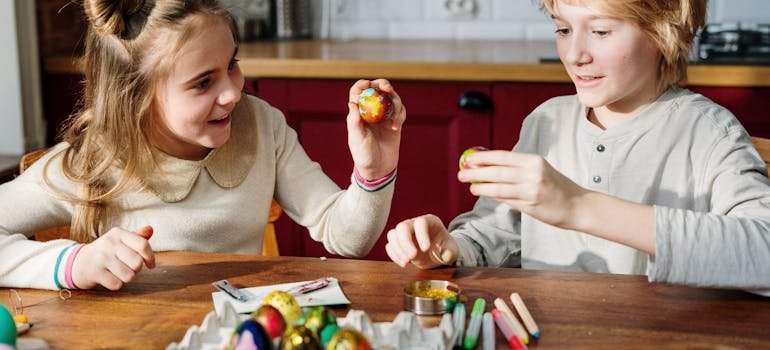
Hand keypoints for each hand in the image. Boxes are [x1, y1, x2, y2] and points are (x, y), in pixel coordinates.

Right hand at [71, 226, 154, 289]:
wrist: (79, 262)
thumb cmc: (107, 251)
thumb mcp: (120, 241)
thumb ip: (137, 237)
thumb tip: (151, 229)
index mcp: (118, 233)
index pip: (143, 245)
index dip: (151, 257)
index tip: (151, 264)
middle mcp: (109, 242)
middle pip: (137, 263)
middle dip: (136, 269)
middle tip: (127, 267)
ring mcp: (101, 257)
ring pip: (129, 276)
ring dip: (126, 278)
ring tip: (117, 272)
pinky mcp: (94, 272)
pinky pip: (117, 285)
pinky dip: (115, 284)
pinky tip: (108, 277)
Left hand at [347, 79, 406, 179]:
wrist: (379, 169)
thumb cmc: (363, 155)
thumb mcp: (357, 138)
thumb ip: (355, 121)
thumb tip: (352, 102)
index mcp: (358, 113)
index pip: (358, 92)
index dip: (363, 84)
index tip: (369, 84)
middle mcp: (371, 111)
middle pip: (377, 90)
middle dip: (383, 85)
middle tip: (387, 89)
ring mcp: (384, 116)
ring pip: (391, 98)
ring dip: (395, 103)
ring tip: (395, 120)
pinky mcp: (395, 122)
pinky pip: (400, 111)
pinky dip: (400, 115)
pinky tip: (396, 128)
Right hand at [385, 214, 458, 268]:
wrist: (438, 254)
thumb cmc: (446, 248)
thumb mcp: (453, 251)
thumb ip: (450, 252)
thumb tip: (444, 254)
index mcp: (430, 221)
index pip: (421, 222)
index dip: (421, 235)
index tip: (426, 249)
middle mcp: (414, 224)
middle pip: (402, 227)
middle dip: (405, 243)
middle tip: (412, 257)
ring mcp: (405, 232)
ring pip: (392, 234)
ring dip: (397, 250)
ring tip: (407, 262)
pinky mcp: (398, 243)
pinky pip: (390, 246)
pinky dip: (394, 255)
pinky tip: (404, 263)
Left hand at [458, 150, 587, 229]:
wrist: (577, 205)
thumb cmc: (555, 188)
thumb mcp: (539, 171)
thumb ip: (516, 169)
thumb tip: (488, 168)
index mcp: (534, 160)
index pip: (503, 156)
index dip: (483, 157)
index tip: (468, 159)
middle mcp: (533, 172)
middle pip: (497, 171)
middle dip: (476, 172)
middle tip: (461, 173)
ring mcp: (532, 189)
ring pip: (499, 186)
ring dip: (481, 186)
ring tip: (469, 186)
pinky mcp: (531, 204)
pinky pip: (506, 199)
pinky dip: (492, 195)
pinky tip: (483, 193)